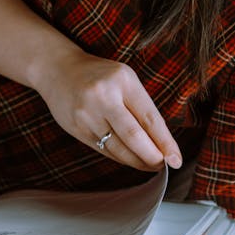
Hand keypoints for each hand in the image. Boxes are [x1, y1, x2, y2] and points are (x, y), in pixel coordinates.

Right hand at [34, 49, 181, 170]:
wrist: (57, 69)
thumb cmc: (100, 75)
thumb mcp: (124, 79)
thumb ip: (140, 106)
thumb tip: (162, 143)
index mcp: (122, 80)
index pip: (149, 118)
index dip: (165, 143)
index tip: (177, 159)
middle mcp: (104, 97)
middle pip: (134, 137)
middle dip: (153, 157)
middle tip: (164, 165)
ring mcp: (87, 114)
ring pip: (118, 148)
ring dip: (138, 162)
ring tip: (150, 165)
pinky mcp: (77, 129)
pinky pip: (104, 150)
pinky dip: (121, 158)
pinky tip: (131, 159)